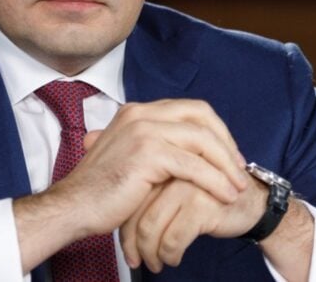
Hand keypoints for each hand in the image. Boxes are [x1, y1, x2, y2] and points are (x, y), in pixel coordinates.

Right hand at [12, 100, 250, 271]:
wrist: (75, 206)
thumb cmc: (102, 190)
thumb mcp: (131, 158)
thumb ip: (157, 147)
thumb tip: (190, 153)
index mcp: (138, 112)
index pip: (191, 109)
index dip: (217, 131)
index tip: (230, 156)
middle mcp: (141, 114)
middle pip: (202, 116)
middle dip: (227, 142)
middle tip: (240, 169)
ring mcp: (143, 131)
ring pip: (202, 140)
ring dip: (226, 165)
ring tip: (237, 186)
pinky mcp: (147, 154)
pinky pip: (194, 165)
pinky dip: (215, 181)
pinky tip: (224, 195)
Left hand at [119, 177, 268, 271]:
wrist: (251, 203)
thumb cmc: (208, 199)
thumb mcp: (172, 192)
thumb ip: (147, 196)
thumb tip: (114, 220)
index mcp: (160, 163)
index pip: (130, 200)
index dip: (124, 230)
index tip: (128, 252)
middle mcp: (170, 171)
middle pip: (136, 214)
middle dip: (134, 245)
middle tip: (137, 262)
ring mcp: (185, 186)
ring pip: (151, 228)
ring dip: (151, 254)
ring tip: (157, 264)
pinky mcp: (200, 204)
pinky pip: (172, 238)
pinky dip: (169, 254)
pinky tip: (173, 259)